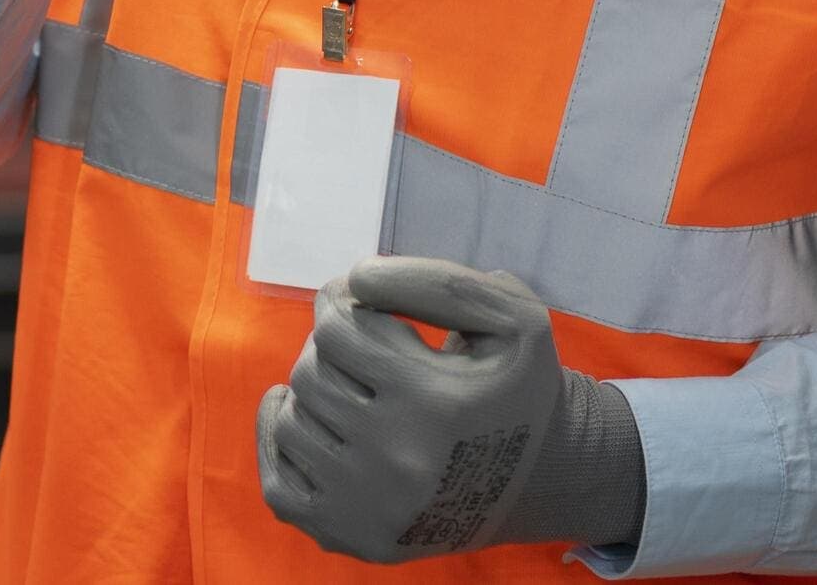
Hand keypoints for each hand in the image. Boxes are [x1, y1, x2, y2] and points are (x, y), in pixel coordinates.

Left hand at [258, 257, 644, 561]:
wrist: (537, 480)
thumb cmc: (517, 387)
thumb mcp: (512, 317)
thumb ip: (438, 282)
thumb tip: (357, 279)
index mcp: (438, 404)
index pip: (337, 330)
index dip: (343, 304)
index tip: (361, 305)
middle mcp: (400, 463)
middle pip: (309, 374)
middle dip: (328, 347)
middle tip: (357, 346)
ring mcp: (370, 508)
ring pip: (292, 422)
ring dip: (311, 393)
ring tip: (345, 383)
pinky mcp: (353, 538)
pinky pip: (279, 487)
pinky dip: (279, 446)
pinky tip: (301, 416)